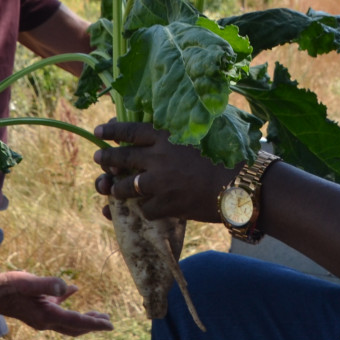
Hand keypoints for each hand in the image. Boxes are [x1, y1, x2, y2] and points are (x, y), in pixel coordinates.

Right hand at [0, 270, 112, 336]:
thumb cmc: (7, 287)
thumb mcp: (27, 283)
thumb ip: (46, 284)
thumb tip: (66, 286)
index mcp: (47, 316)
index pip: (76, 322)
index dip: (95, 324)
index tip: (110, 325)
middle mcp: (46, 320)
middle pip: (75, 327)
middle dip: (92, 325)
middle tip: (109, 322)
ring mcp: (41, 316)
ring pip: (67, 321)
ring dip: (83, 318)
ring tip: (97, 315)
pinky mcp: (37, 307)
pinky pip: (57, 307)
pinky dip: (67, 300)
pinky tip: (73, 290)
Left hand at [91, 121, 235, 221]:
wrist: (241, 185)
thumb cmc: (229, 156)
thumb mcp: (203, 134)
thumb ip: (182, 132)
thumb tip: (170, 130)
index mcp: (165, 136)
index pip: (130, 131)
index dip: (112, 132)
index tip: (98, 132)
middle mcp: (157, 158)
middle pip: (121, 159)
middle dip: (106, 159)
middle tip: (98, 159)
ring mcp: (159, 183)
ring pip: (126, 188)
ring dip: (117, 189)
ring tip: (113, 189)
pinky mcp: (166, 205)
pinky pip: (145, 209)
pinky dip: (144, 210)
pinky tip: (147, 209)